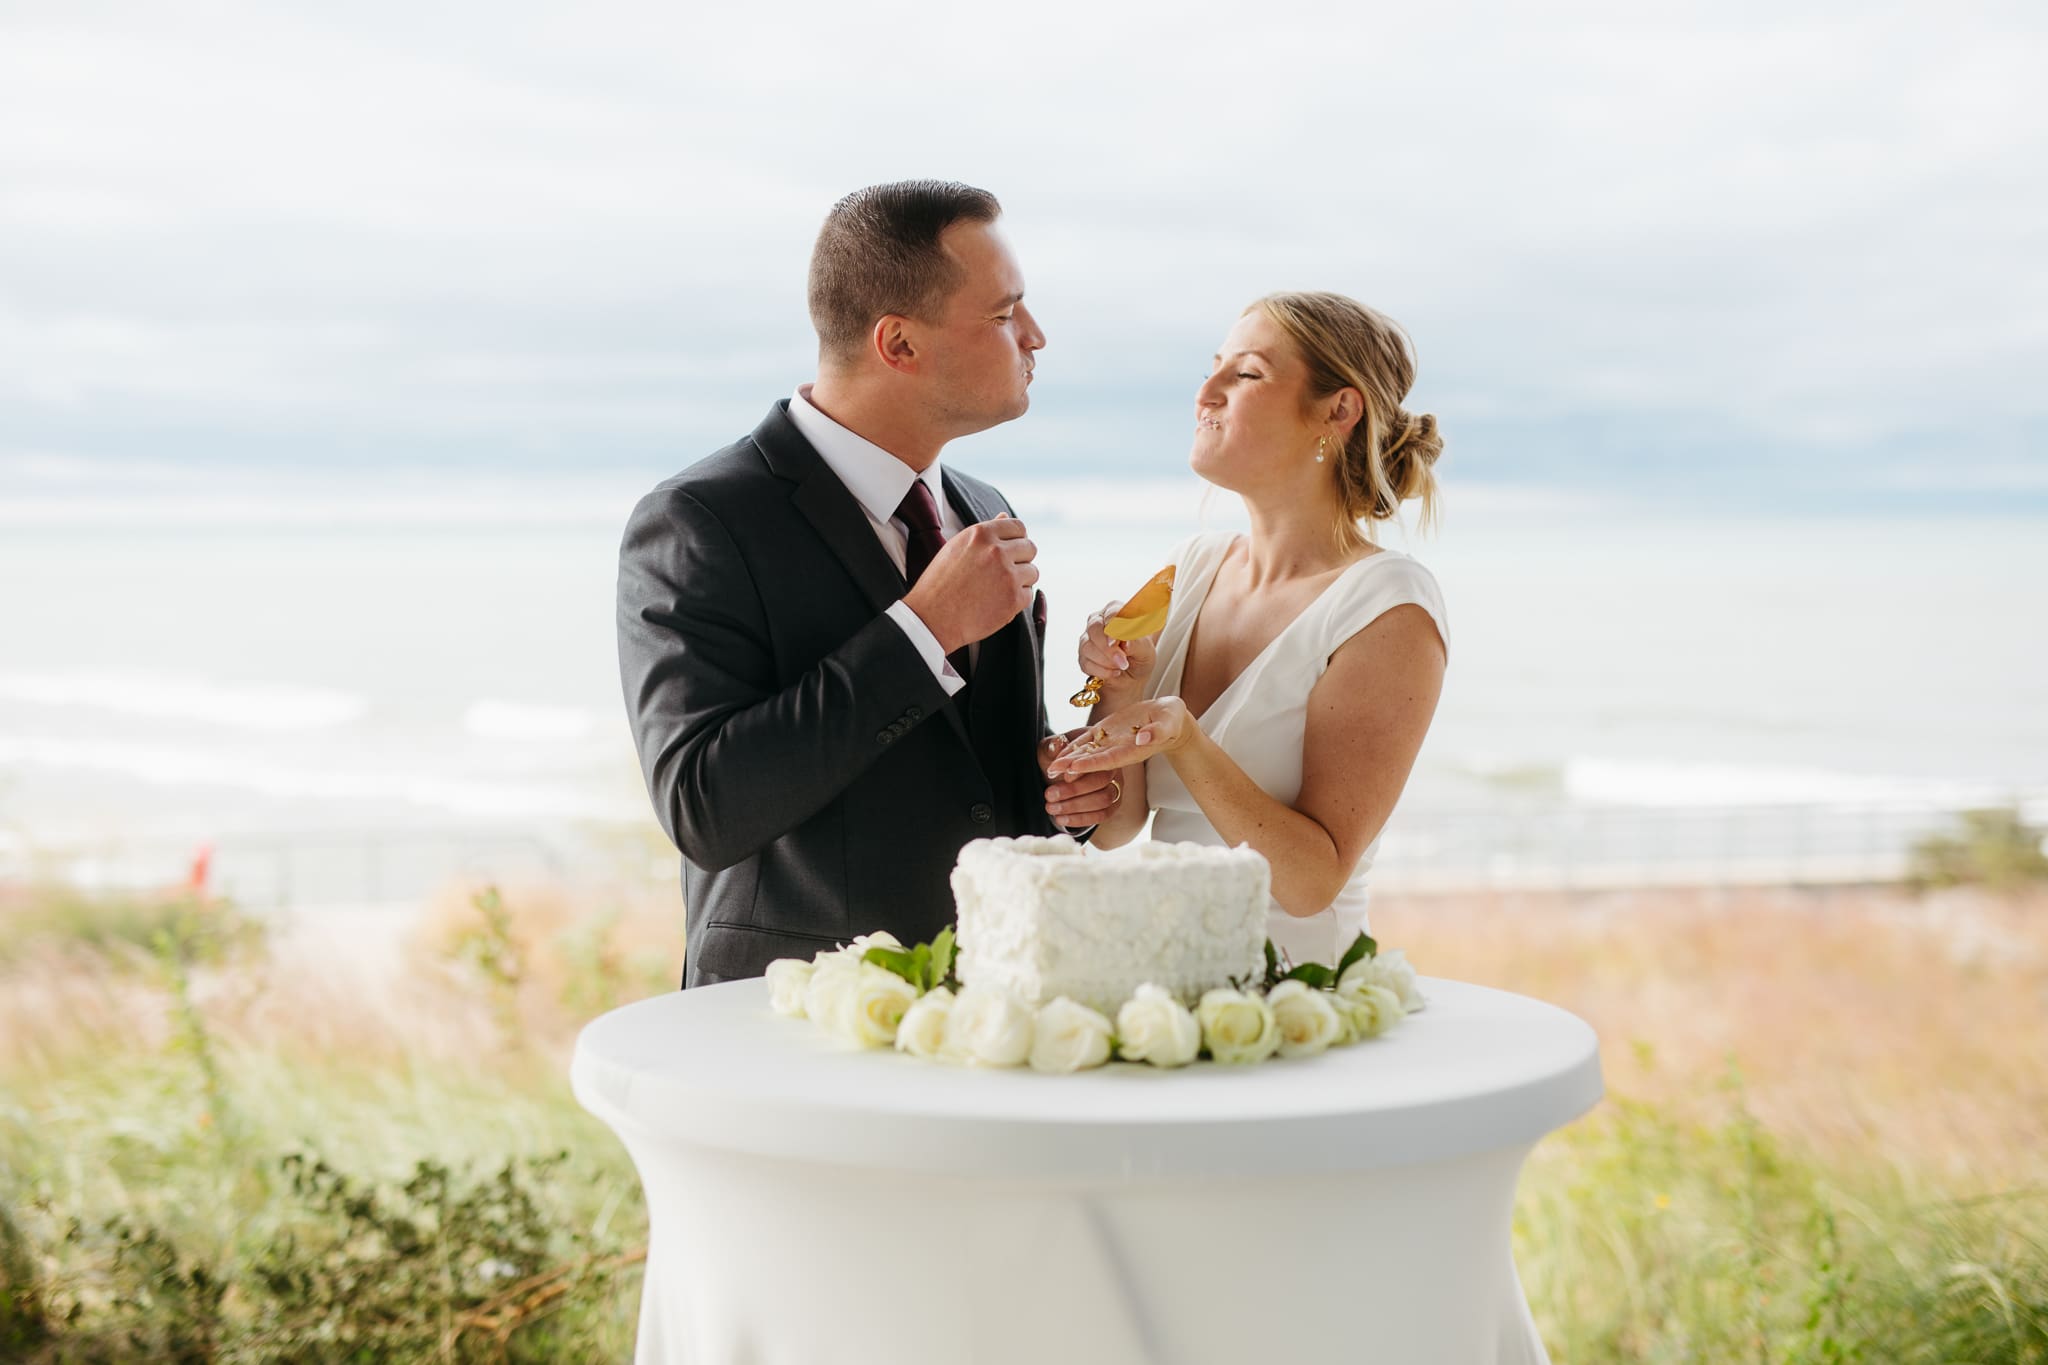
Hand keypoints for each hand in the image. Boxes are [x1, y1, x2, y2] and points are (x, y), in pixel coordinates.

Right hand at [902, 515, 1037, 653]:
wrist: (932, 619)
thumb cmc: (939, 584)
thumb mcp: (956, 548)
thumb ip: (983, 533)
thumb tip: (1004, 516)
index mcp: (981, 534)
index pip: (1017, 527)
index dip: (1017, 539)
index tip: (1012, 550)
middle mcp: (997, 551)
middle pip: (1030, 548)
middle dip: (1021, 559)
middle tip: (1004, 573)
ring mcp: (1007, 575)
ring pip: (1032, 572)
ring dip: (1021, 580)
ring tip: (998, 589)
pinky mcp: (1013, 599)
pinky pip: (1028, 594)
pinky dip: (1016, 600)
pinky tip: (997, 602)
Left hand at [1038, 727, 1120, 828]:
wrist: (1058, 777)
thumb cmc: (1056, 761)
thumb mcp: (1049, 751)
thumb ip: (1051, 747)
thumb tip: (1054, 744)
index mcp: (1101, 751)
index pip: (1095, 759)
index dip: (1077, 769)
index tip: (1057, 774)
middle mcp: (1113, 769)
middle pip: (1101, 780)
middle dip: (1073, 790)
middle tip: (1049, 794)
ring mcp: (1115, 788)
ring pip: (1103, 800)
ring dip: (1075, 806)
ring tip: (1051, 807)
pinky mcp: (1112, 806)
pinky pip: (1101, 815)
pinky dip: (1079, 819)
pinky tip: (1060, 818)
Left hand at [1044, 697, 1196, 777]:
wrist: (1168, 719)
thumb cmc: (1171, 720)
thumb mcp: (1168, 722)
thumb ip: (1156, 732)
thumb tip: (1143, 738)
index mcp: (1133, 751)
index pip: (1109, 760)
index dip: (1091, 764)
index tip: (1074, 768)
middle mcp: (1118, 751)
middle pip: (1093, 761)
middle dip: (1072, 767)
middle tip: (1052, 773)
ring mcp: (1110, 742)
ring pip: (1087, 753)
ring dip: (1068, 760)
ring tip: (1049, 767)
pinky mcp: (1106, 732)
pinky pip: (1087, 740)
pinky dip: (1073, 746)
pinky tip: (1058, 751)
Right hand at [1077, 600, 1157, 691]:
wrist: (1134, 676)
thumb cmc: (1140, 657)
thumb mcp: (1146, 651)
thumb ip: (1136, 644)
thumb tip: (1125, 642)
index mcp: (1117, 611)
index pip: (1112, 612)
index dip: (1114, 627)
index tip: (1117, 641)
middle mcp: (1099, 622)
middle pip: (1094, 628)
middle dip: (1108, 648)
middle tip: (1122, 660)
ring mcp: (1088, 639)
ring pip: (1087, 647)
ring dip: (1106, 661)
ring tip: (1122, 666)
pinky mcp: (1083, 656)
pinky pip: (1085, 663)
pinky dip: (1101, 671)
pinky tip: (1114, 672)